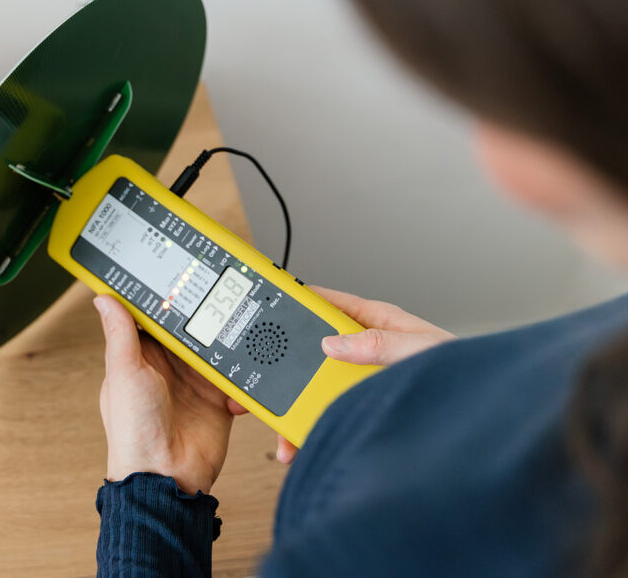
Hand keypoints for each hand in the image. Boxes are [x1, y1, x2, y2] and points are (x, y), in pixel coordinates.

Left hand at [95, 295, 233, 494]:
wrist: (167, 479)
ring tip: (236, 327)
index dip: (164, 298)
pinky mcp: (218, 399)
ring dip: (226, 341)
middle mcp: (167, 367)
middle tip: (218, 291)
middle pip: (189, 329)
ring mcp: (193, 382)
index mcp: (139, 358)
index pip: (153, 318)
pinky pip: (235, 376)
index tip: (178, 273)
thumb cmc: (133, 434)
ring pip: (215, 348)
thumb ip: (120, 335)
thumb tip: (105, 299)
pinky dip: (242, 373)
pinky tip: (241, 370)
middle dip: (203, 314)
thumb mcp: (125, 374)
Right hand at [253, 285, 456, 464]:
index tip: (270, 301)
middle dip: (285, 368)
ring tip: (285, 431)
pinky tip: (304, 442)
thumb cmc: (463, 372)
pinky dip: (312, 429)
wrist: (481, 411)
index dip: (298, 300)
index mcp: (377, 323)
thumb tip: (334, 341)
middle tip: (261, 379)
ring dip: (296, 409)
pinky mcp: (364, 406)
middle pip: (313, 351)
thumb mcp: (418, 349)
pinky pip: (330, 414)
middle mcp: (366, 349)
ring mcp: (363, 379)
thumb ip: (377, 343)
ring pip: (317, 388)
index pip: (328, 304)